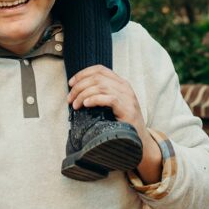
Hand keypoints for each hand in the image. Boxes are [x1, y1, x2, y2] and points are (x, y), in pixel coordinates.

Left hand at [68, 65, 161, 182]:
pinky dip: (94, 100)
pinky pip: (109, 99)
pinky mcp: (127, 109)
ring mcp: (127, 98)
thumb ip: (100, 93)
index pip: (99, 69)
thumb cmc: (121, 121)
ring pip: (100, 87)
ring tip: (75, 105)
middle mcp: (125, 87)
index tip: (71, 83)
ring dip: (83, 95)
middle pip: (97, 78)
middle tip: (70, 98)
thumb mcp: (111, 103)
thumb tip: (77, 89)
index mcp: (121, 83)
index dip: (82, 74)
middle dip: (79, 87)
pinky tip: (86, 105)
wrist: (139, 139)